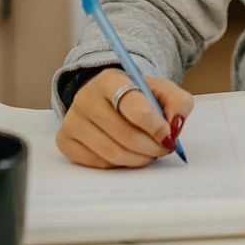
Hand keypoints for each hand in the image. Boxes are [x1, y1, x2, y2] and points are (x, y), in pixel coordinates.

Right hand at [56, 68, 192, 168]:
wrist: (108, 98)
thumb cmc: (138, 95)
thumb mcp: (162, 90)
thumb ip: (179, 103)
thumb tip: (175, 126)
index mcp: (110, 80)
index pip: (135, 107)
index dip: (156, 126)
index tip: (168, 135)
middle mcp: (85, 97)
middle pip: (126, 136)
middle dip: (152, 148)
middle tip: (163, 148)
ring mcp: (72, 120)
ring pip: (113, 154)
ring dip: (139, 159)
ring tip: (149, 152)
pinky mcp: (65, 140)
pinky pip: (99, 164)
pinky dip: (120, 165)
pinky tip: (127, 153)